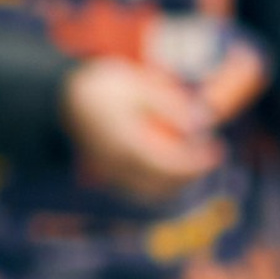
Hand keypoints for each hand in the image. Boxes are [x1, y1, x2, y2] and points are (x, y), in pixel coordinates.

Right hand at [64, 58, 217, 200]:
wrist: (63, 97)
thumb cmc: (105, 86)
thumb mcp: (141, 87)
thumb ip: (171, 106)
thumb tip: (202, 124)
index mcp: (125, 144)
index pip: (168, 166)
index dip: (196, 164)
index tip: (216, 152)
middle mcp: (116, 165)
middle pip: (161, 186)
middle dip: (189, 176)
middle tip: (209, 156)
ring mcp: (109, 173)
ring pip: (149, 192)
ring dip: (175, 182)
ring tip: (193, 160)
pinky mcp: (107, 173)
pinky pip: (137, 188)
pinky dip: (158, 182)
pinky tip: (172, 164)